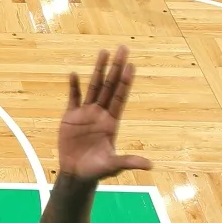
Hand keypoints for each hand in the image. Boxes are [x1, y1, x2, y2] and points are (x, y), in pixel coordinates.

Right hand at [57, 46, 151, 182]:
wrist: (76, 173)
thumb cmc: (97, 170)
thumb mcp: (113, 166)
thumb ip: (129, 161)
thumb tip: (150, 165)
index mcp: (112, 122)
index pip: (120, 97)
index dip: (125, 82)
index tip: (131, 66)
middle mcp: (101, 114)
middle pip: (109, 85)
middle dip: (116, 67)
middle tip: (123, 49)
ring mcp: (86, 114)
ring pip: (93, 87)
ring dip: (98, 69)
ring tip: (103, 52)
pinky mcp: (71, 117)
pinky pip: (73, 98)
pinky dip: (73, 86)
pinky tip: (73, 74)